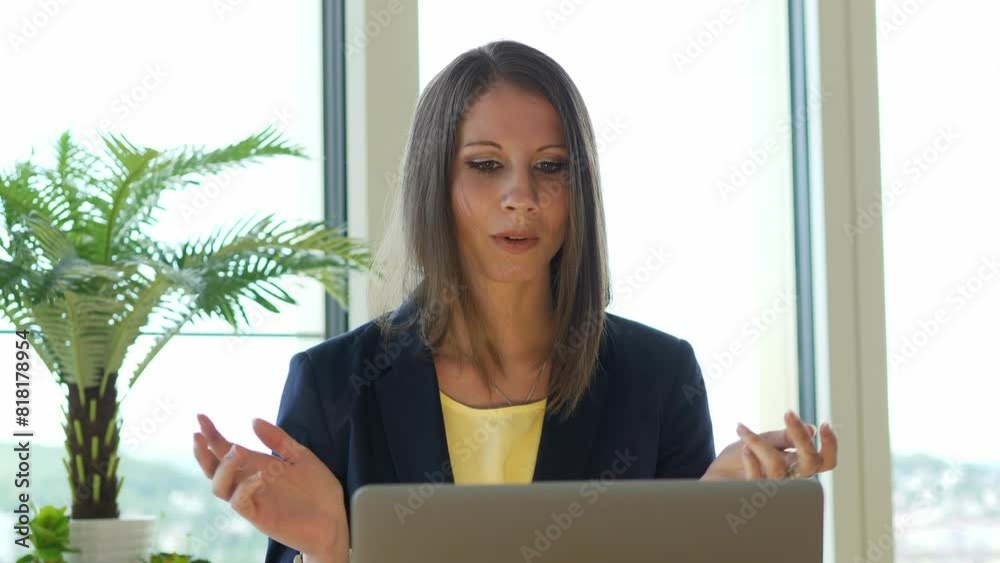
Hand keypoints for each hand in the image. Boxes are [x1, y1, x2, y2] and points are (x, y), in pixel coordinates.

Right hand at [192, 414, 348, 562]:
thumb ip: (278, 439)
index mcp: (258, 466)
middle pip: (214, 470)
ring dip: (223, 468)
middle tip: (200, 434)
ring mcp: (253, 500)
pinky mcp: (259, 517)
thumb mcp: (301, 457)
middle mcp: (250, 482)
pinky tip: (260, 476)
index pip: (226, 450)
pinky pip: (240, 503)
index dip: (212, 435)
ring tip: (236, 450)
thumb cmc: (318, 491)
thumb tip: (253, 420)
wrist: (335, 521)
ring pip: (220, 487)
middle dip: (203, 452)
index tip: (200, 417)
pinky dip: (245, 487)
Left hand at [701, 410, 837, 480]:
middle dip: (801, 437)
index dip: (831, 446)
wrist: (714, 479)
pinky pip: (756, 477)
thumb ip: (785, 437)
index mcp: (796, 466)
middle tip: (788, 413)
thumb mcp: (764, 441)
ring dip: (759, 442)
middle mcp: (789, 480)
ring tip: (741, 429)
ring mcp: (772, 489)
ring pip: (778, 465)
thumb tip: (811, 428)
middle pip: (810, 464)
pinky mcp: (752, 494)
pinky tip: (742, 447)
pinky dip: (750, 458)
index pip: (824, 462)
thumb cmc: (740, 460)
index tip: (825, 424)